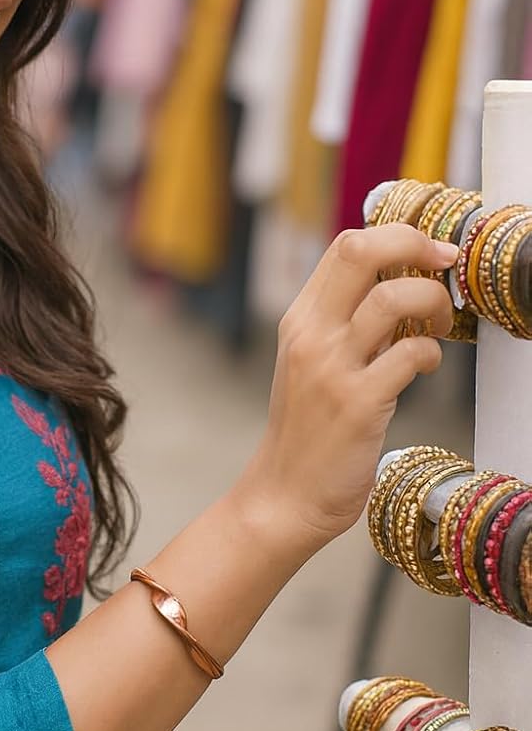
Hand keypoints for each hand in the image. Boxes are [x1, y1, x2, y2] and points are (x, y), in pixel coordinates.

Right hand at [238, 225, 458, 558]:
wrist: (285, 495)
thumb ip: (344, 324)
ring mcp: (332, 368)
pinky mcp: (357, 403)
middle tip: (443, 264)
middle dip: (415, 244)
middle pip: (362, 252)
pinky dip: (430, 354)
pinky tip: (424, 368)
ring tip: (438, 326)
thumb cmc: (309, 432)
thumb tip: (399, 284)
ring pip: (392, 297)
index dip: (396, 235)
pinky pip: (410, 354)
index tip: (429, 252)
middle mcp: (311, 335)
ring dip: (432, 303)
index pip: (346, 245)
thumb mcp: (312, 364)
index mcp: (300, 319)